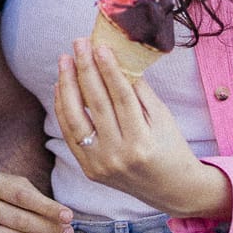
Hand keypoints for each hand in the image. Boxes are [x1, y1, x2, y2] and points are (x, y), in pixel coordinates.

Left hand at [55, 38, 229, 221]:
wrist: (171, 189)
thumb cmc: (171, 147)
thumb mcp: (162, 117)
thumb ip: (139, 91)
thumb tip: (117, 59)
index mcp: (141, 141)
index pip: (121, 97)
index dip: (109, 70)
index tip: (99, 46)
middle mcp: (118, 155)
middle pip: (96, 104)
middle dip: (85, 69)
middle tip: (79, 43)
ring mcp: (101, 164)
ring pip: (76, 118)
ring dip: (67, 85)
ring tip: (65, 60)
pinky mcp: (89, 169)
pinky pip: (70, 134)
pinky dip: (62, 109)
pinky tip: (61, 86)